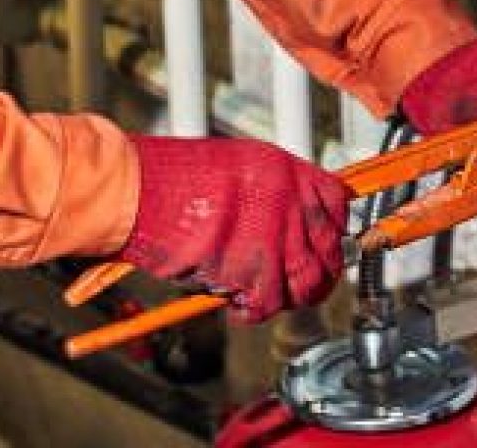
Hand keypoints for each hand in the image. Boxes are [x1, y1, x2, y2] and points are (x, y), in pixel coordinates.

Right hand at [118, 136, 348, 322]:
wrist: (140, 190)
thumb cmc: (174, 179)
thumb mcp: (238, 166)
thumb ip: (271, 192)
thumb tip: (288, 225)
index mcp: (286, 168)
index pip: (336, 202)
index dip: (333, 228)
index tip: (324, 244)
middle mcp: (289, 199)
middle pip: (329, 247)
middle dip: (320, 271)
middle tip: (303, 284)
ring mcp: (274, 233)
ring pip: (307, 280)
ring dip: (291, 295)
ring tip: (268, 297)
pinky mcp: (252, 266)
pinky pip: (270, 302)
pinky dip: (255, 310)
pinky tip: (239, 306)